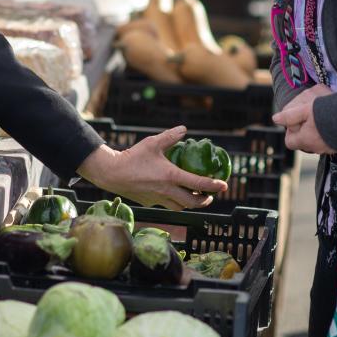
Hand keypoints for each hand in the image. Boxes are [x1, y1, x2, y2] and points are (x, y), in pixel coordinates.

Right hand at [77, 126, 228, 210]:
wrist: (112, 173)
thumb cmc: (133, 157)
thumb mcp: (153, 143)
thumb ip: (170, 136)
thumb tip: (184, 129)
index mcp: (171, 175)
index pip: (199, 183)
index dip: (214, 185)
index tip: (225, 185)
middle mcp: (167, 190)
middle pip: (194, 202)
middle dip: (206, 200)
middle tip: (210, 195)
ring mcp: (159, 199)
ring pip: (181, 207)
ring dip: (191, 203)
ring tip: (195, 196)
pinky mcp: (151, 202)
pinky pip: (168, 205)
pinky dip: (176, 202)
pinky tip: (173, 193)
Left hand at [272, 84, 336, 153]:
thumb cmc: (327, 111)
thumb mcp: (305, 109)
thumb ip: (290, 115)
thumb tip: (275, 119)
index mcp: (305, 140)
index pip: (290, 141)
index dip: (291, 130)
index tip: (297, 119)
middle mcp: (316, 148)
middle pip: (303, 140)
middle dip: (304, 129)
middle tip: (310, 115)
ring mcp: (328, 148)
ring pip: (315, 140)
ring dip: (316, 130)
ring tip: (322, 116)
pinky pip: (327, 140)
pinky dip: (327, 132)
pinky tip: (332, 121)